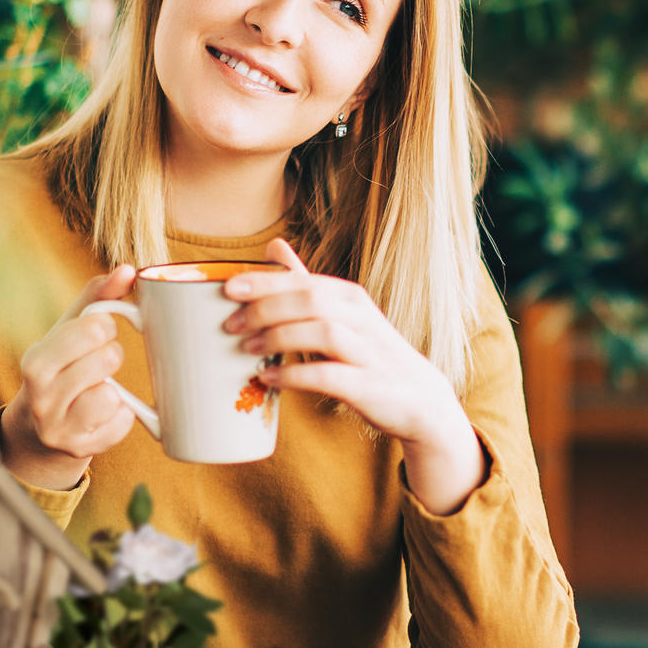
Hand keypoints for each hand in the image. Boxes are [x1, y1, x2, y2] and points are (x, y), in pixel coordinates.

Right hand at [0, 265, 137, 489]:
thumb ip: (97, 298)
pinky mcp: (83, 450)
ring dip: (115, 390)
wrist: (37, 432)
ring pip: (113, 396)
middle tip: (98, 364)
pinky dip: (121, 416)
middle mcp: (42, 398)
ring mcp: (60, 428)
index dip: (105, 327)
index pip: (93, 328)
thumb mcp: (67, 332)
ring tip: (98, 389)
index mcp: (36, 362)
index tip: (97, 334)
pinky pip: (124, 423)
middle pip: (108, 359)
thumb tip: (128, 270)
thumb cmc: (59, 369)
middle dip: (111, 357)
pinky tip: (102, 414)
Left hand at [224, 239, 485, 513]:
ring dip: (279, 338)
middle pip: (310, 300)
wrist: (420, 402)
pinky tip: (269, 378)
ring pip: (322, 331)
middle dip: (265, 309)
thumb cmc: (370, 356)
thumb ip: (307, 284)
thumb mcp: (342, 315)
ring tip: (248, 349)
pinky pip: (329, 375)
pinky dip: (295, 375)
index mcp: (350, 298)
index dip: (264, 282)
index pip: (304, 281)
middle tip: (231, 325)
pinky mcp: (369, 386)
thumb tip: (273, 246)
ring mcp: (368, 352)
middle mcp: (361, 319)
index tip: (227, 289)